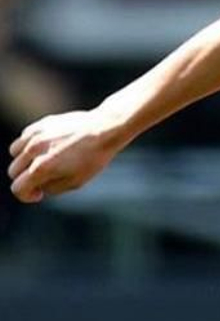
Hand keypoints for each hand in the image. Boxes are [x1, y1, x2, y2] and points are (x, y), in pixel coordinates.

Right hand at [8, 108, 122, 202]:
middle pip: (13, 171)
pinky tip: (47, 148)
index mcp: (42, 168)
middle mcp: (34, 151)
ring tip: (43, 162)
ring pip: (15, 154)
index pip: (18, 188)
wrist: (104, 129)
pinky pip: (24, 139)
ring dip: (24, 161)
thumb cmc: (93, 158)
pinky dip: (29, 146)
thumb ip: (51, 188)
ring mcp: (35, 136)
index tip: (38, 194)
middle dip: (25, 179)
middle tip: (43, 180)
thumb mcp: (75, 182)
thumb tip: (37, 186)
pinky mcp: (39, 124)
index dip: (26, 196)